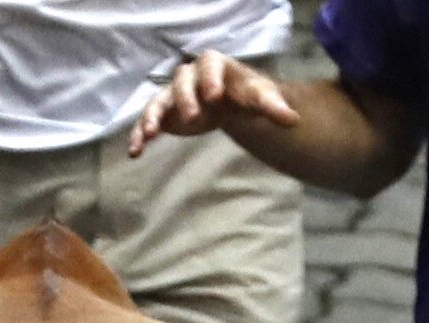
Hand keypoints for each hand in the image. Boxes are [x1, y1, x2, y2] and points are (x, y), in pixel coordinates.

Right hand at [130, 49, 297, 157]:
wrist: (231, 102)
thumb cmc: (246, 95)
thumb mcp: (261, 99)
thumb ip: (274, 108)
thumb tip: (293, 120)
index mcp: (214, 67)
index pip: (209, 65)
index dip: (210, 78)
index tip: (215, 96)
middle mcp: (190, 76)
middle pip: (182, 81)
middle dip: (186, 98)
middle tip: (193, 117)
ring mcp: (174, 95)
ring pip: (159, 101)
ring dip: (153, 116)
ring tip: (149, 134)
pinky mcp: (165, 114)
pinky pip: (149, 121)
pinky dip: (140, 134)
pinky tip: (135, 152)